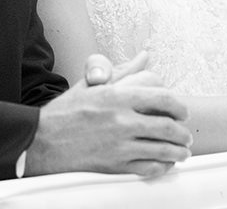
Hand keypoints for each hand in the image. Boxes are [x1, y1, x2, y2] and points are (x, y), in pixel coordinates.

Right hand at [23, 58, 190, 177]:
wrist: (40, 141)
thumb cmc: (64, 113)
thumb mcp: (92, 84)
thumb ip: (123, 72)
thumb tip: (143, 57)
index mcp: (118, 96)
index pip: (162, 97)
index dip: (179, 105)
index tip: (183, 111)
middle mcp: (122, 120)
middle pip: (167, 126)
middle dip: (182, 132)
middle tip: (186, 134)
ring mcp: (120, 145)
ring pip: (162, 149)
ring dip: (178, 151)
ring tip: (182, 151)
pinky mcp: (115, 165)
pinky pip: (148, 168)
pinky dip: (162, 167)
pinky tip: (164, 164)